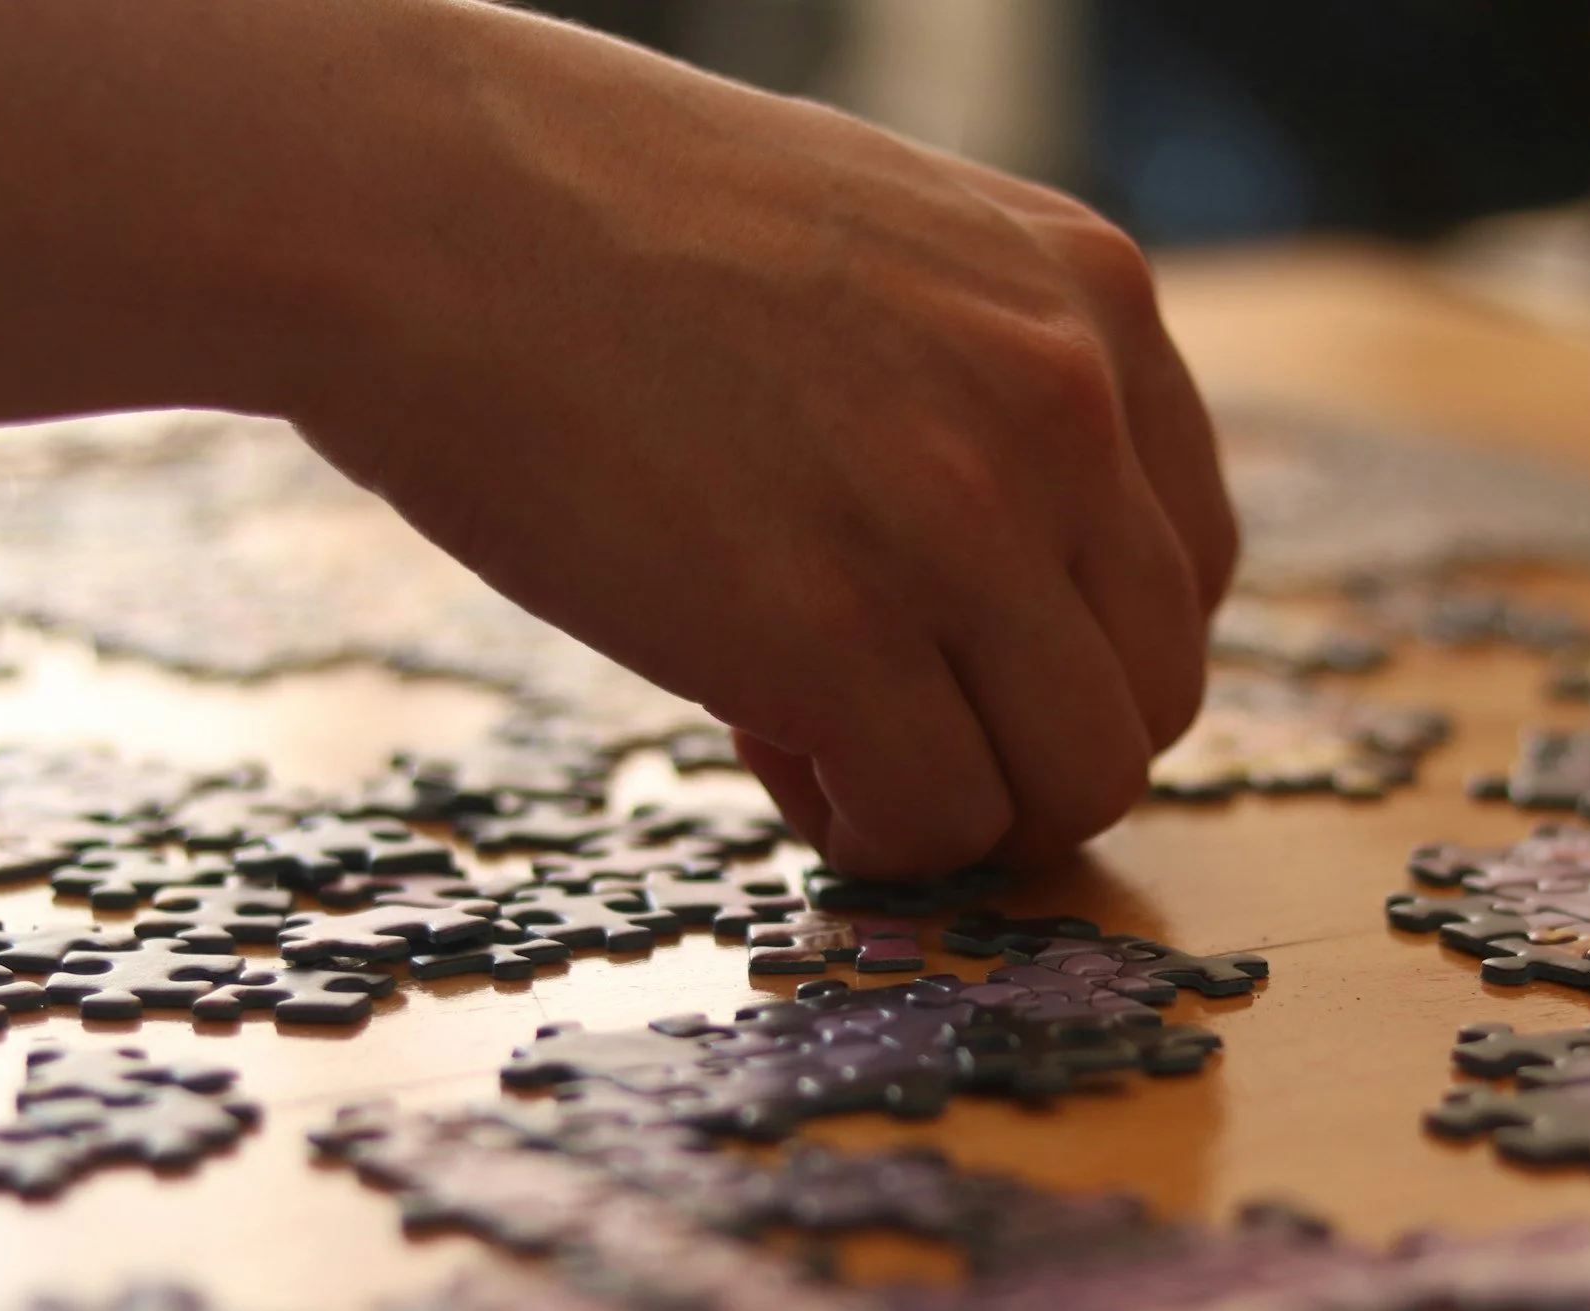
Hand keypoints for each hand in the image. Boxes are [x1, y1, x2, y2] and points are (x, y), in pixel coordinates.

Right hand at [296, 0, 1237, 875]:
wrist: (403, 199)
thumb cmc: (600, 226)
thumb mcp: (883, 251)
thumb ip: (988, 386)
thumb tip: (1022, 578)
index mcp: (1091, 298)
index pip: (1186, 569)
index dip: (1076, 653)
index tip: (964, 660)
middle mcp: (1065, 406)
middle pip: (1151, 696)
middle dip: (1027, 749)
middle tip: (893, 726)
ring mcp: (960, 521)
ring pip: (1075, 783)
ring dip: (959, 805)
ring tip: (822, 738)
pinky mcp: (834, 635)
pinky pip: (936, 822)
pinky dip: (869, 832)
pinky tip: (765, 747)